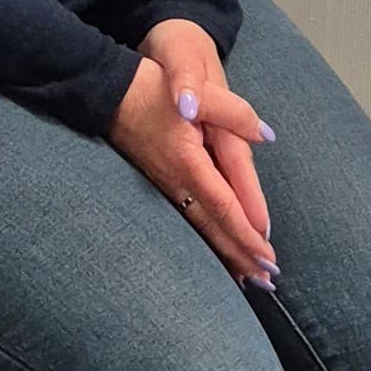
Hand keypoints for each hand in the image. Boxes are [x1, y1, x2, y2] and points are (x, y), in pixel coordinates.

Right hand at [108, 22, 275, 286]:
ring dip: (224, 254)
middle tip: (267, 282)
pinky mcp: (158, 183)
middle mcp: (176, 181)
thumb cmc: (149, 88)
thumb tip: (266, 135)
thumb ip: (233, 112)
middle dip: (240, 256)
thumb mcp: (195, 91)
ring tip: (246, 279)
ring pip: (199, 228)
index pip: (225, 206)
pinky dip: (205, 240)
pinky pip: (186, 220)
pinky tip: (213, 250)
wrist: (103, 91)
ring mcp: (164, 185)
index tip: (268, 257)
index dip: (247, 234)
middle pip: (213, 227)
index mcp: (188, 162)